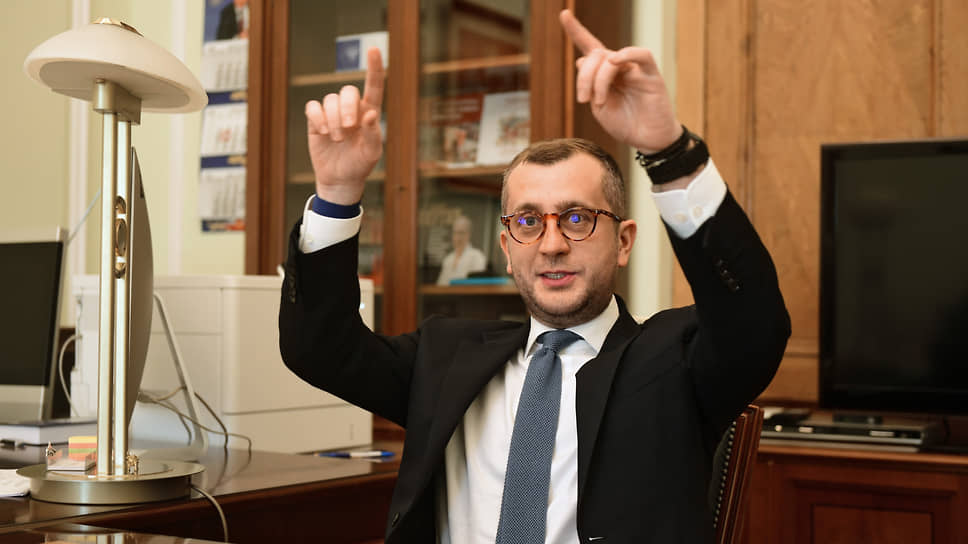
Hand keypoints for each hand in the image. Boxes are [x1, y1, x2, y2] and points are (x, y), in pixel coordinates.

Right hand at [305, 48, 384, 204]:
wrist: (340, 179)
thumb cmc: (360, 164)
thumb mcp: (372, 153)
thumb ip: (374, 134)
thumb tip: (370, 114)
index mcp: (369, 112)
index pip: (373, 86)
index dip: (374, 68)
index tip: (374, 50)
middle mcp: (351, 109)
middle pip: (347, 91)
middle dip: (347, 108)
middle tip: (349, 128)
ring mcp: (332, 113)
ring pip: (330, 100)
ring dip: (334, 120)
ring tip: (338, 139)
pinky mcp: (316, 120)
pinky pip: (313, 107)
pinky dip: (318, 118)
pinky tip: (323, 132)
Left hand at [559, 9, 680, 152]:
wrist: (647, 141)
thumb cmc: (625, 124)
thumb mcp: (600, 107)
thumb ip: (590, 85)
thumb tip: (580, 59)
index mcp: (604, 75)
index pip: (590, 48)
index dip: (576, 31)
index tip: (564, 14)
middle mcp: (620, 67)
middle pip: (595, 55)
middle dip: (584, 77)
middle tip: (584, 100)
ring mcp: (635, 70)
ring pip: (611, 58)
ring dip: (599, 79)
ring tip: (599, 101)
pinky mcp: (651, 75)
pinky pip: (641, 55)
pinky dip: (627, 54)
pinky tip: (617, 62)